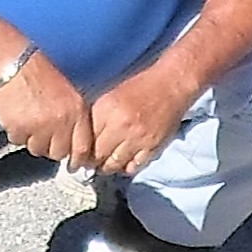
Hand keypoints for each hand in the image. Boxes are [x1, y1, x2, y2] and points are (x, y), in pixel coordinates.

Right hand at [0, 51, 94, 169]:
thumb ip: (75, 118)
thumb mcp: (69, 92)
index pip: (82, 147)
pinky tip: (20, 117)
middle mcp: (61, 121)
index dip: (77, 159)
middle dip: (52, 147)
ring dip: (35, 141)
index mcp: (77, 111)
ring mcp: (40, 126)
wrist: (15, 64)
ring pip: (38, 150)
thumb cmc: (41, 74)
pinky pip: (20, 142)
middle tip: (46, 134)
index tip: (74, 164)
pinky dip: (18, 133)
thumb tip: (76, 146)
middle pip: (59, 153)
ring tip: (31, 121)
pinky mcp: (19, 128)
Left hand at [88, 64, 196, 178]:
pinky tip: (124, 162)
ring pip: (114, 165)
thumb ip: (97, 117)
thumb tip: (83, 140)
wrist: (171, 84)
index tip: (80, 155)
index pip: (85, 140)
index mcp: (106, 110)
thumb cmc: (141, 86)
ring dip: (108, 167)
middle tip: (92, 162)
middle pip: (98, 156)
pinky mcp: (152, 147)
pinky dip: (126, 167)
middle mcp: (120, 125)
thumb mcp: (111, 95)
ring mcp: (137, 138)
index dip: (81, 150)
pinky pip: (133, 167)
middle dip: (93, 161)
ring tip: (107, 163)